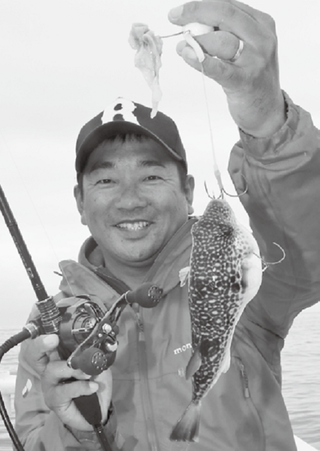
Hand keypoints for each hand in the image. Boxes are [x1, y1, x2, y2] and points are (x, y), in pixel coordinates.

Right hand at [25, 334, 111, 430]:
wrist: (99, 410)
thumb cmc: (95, 383)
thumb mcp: (98, 365)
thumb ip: (95, 356)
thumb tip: (97, 346)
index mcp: (60, 357)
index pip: (45, 345)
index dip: (43, 340)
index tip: (53, 336)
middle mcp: (51, 369)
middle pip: (39, 355)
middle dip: (45, 346)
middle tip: (60, 344)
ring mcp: (50, 385)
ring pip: (53, 370)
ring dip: (73, 369)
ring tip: (88, 374)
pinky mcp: (54, 400)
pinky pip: (64, 391)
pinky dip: (81, 387)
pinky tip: (92, 387)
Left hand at [168, 0, 285, 136]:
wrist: (268, 111)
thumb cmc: (252, 78)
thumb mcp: (245, 48)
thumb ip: (226, 34)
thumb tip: (193, 25)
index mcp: (262, 24)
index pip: (229, 6)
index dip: (201, 5)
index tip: (181, 11)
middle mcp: (262, 39)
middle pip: (225, 15)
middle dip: (196, 12)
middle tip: (175, 17)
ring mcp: (255, 61)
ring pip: (221, 40)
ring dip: (196, 40)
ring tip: (182, 46)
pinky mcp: (245, 82)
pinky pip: (219, 68)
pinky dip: (200, 60)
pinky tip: (187, 55)